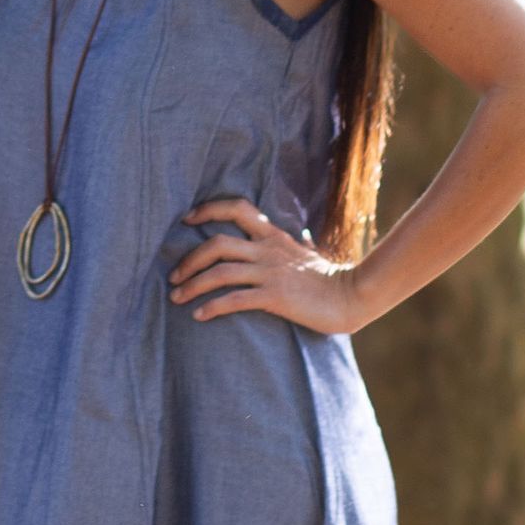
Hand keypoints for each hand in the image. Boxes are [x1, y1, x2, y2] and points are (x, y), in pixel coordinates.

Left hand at [168, 198, 368, 335]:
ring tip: (177, 298)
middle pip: (217, 243)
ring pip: (220, 272)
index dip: (208, 210)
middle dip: (189, 259)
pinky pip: (235, 299)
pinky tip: (199, 316)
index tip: (187, 219)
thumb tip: (300, 233)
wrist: (351, 296)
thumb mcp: (307, 252)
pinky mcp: (275, 296)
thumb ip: (294, 243)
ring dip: (193, 285)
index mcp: (273, 236)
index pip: (236, 209)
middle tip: (173, 276)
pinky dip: (212, 306)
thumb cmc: (328, 278)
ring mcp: (270, 273)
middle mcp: (268, 250)